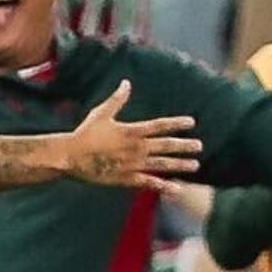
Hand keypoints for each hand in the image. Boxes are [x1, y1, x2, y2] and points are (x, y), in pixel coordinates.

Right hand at [62, 82, 202, 190]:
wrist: (71, 156)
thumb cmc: (85, 133)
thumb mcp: (101, 113)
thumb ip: (117, 99)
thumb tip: (126, 83)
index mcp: (132, 131)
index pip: (160, 125)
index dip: (177, 123)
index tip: (192, 122)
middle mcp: (137, 148)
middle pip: (166, 146)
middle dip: (184, 145)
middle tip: (199, 146)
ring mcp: (134, 164)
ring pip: (162, 164)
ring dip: (180, 164)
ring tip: (195, 165)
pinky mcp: (127, 179)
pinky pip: (149, 183)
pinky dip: (164, 185)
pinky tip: (177, 188)